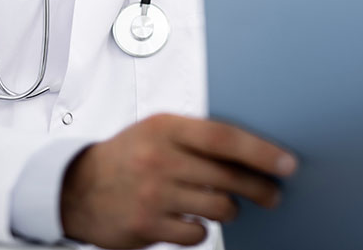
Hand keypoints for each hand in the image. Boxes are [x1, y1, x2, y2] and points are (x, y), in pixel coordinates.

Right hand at [60, 113, 296, 247]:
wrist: (76, 188)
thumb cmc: (127, 155)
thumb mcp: (158, 130)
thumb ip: (198, 135)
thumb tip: (253, 149)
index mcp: (167, 128)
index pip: (225, 138)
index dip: (261, 152)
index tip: (286, 163)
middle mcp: (159, 159)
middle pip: (227, 176)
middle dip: (259, 187)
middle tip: (272, 194)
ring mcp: (152, 194)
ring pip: (217, 207)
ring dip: (232, 209)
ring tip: (231, 206)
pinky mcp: (146, 225)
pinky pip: (195, 233)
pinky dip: (203, 230)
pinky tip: (197, 221)